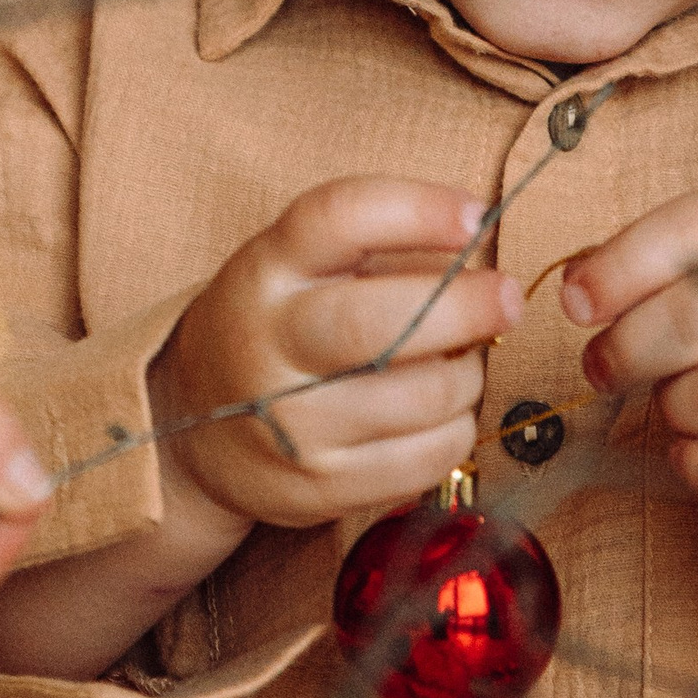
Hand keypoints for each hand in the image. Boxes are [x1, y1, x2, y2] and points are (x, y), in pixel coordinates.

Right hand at [152, 178, 519, 545]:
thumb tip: (477, 237)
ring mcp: (289, 425)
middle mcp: (267, 345)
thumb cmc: (275, 328)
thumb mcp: (296, 266)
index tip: (475, 216)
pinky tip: (439, 415)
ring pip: (423, 397)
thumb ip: (373, 245)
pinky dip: (454, 431)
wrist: (193, 427)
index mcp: (265, 271)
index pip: (339, 218)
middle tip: (505, 299)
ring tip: (457, 364)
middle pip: (383, 323)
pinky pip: (426, 459)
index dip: (419, 210)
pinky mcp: (316, 488)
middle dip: (466, 307)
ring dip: (466, 376)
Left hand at [561, 186, 697, 640]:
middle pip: (693, 319)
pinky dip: (694, 463)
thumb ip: (648, 264)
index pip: (692, 228)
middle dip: (627, 350)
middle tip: (604, 368)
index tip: (576, 305)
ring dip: (669, 410)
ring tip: (677, 402)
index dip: (620, 268)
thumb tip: (579, 288)